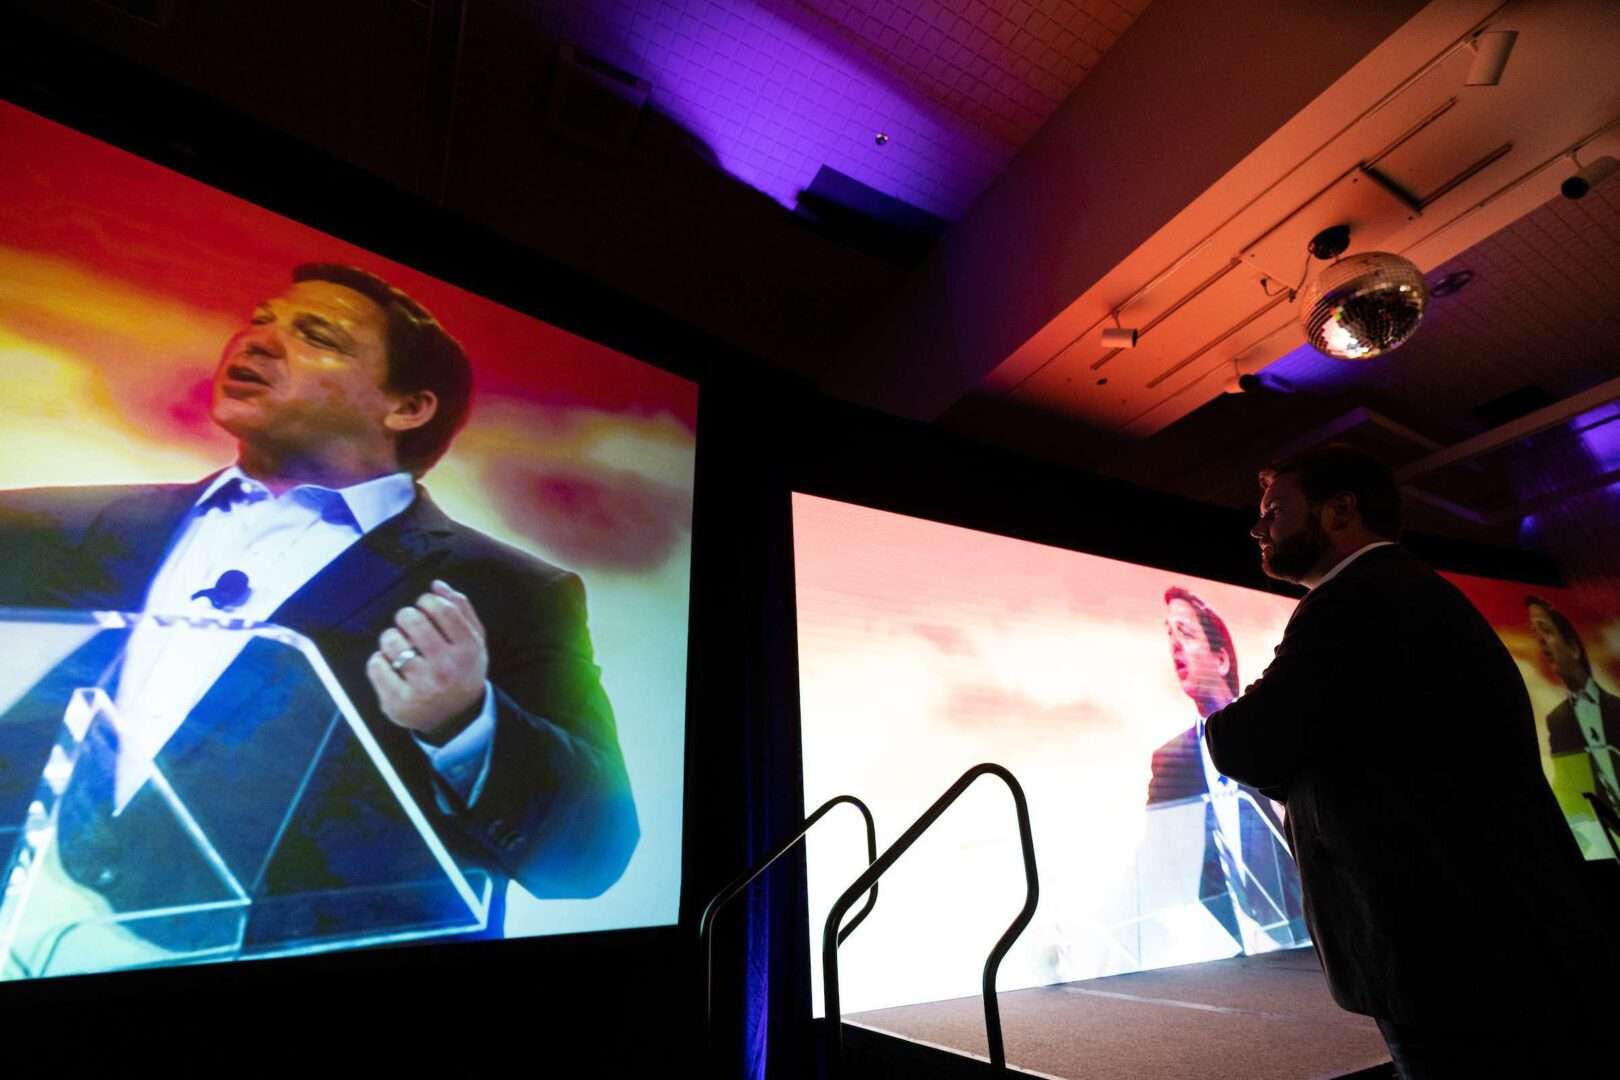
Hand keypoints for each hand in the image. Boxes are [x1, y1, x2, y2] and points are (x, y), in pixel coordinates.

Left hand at [366, 580, 488, 739]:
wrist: (457, 719)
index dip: (428, 600)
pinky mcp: (398, 701)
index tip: (425, 606)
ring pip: (391, 641)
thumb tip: (437, 585)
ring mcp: (421, 687)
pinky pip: (376, 664)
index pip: (442, 608)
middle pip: (412, 619)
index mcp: (468, 650)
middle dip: (406, 616)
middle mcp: (446, 669)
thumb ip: (461, 609)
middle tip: (409, 625)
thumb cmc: (463, 671)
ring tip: (400, 646)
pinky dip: (379, 660)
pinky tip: (390, 665)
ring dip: (391, 638)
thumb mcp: (474, 642)